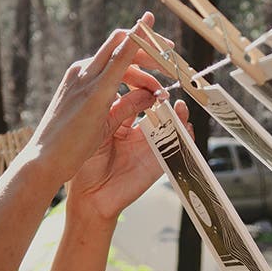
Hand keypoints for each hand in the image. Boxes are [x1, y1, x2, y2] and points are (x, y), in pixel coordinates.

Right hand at [24, 23, 164, 188]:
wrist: (43, 160)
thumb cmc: (67, 146)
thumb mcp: (102, 121)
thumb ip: (124, 106)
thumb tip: (147, 96)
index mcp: (81, 77)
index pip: (113, 52)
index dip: (138, 47)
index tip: (159, 52)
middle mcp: (83, 71)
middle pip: (120, 42)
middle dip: (148, 42)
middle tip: (170, 53)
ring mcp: (87, 78)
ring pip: (123, 47)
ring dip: (150, 52)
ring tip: (169, 71)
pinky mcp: (95, 90)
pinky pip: (120, 59)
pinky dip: (135, 43)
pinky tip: (147, 32)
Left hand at [67, 94, 191, 224]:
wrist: (90, 198)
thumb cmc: (85, 167)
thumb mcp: (100, 131)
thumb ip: (120, 111)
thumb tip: (141, 90)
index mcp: (116, 119)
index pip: (132, 94)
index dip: (139, 82)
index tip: (144, 72)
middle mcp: (134, 130)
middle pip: (153, 106)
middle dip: (159, 95)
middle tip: (161, 89)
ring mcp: (147, 145)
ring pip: (167, 123)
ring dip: (176, 113)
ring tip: (179, 106)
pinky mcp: (157, 161)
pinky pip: (176, 146)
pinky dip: (185, 135)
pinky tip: (185, 126)